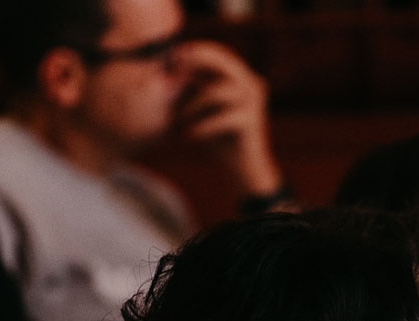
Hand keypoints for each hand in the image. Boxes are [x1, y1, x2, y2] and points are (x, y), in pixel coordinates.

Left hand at [170, 40, 283, 197]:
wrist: (242, 171)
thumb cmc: (218, 139)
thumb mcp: (201, 109)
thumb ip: (191, 88)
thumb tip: (165, 72)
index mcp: (241, 77)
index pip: (218, 53)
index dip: (194, 51)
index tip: (170, 59)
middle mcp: (251, 84)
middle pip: (223, 61)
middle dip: (194, 64)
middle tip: (170, 75)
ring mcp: (253, 102)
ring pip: (215, 92)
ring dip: (191, 106)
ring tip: (177, 120)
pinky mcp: (251, 122)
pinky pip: (220, 118)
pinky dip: (201, 127)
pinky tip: (189, 137)